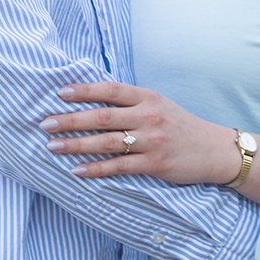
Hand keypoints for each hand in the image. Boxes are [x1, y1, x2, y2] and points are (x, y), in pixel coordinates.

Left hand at [41, 82, 241, 185]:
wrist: (214, 150)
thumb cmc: (181, 126)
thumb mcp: (159, 105)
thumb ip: (130, 102)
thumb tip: (92, 100)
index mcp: (148, 97)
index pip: (109, 90)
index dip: (83, 90)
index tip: (59, 93)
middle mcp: (148, 116)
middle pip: (102, 117)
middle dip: (70, 120)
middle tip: (45, 123)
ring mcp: (151, 141)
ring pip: (106, 142)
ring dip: (76, 144)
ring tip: (52, 146)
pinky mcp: (154, 164)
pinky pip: (118, 167)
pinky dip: (95, 169)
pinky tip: (77, 170)